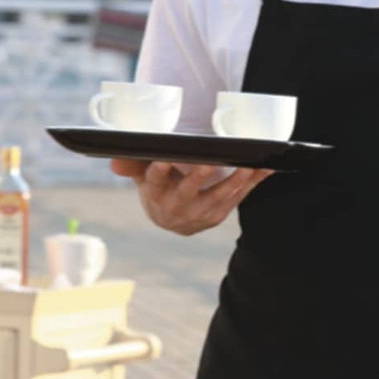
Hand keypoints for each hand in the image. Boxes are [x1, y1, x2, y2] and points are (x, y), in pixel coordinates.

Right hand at [109, 158, 273, 235]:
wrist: (170, 218)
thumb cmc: (157, 186)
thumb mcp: (141, 175)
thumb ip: (132, 164)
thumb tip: (115, 162)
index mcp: (154, 195)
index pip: (154, 182)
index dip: (159, 172)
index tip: (164, 160)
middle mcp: (176, 208)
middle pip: (188, 192)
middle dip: (199, 177)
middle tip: (209, 162)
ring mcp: (199, 214)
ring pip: (218, 197)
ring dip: (234, 181)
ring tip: (246, 165)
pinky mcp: (218, 216)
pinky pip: (237, 198)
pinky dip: (251, 183)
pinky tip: (264, 168)